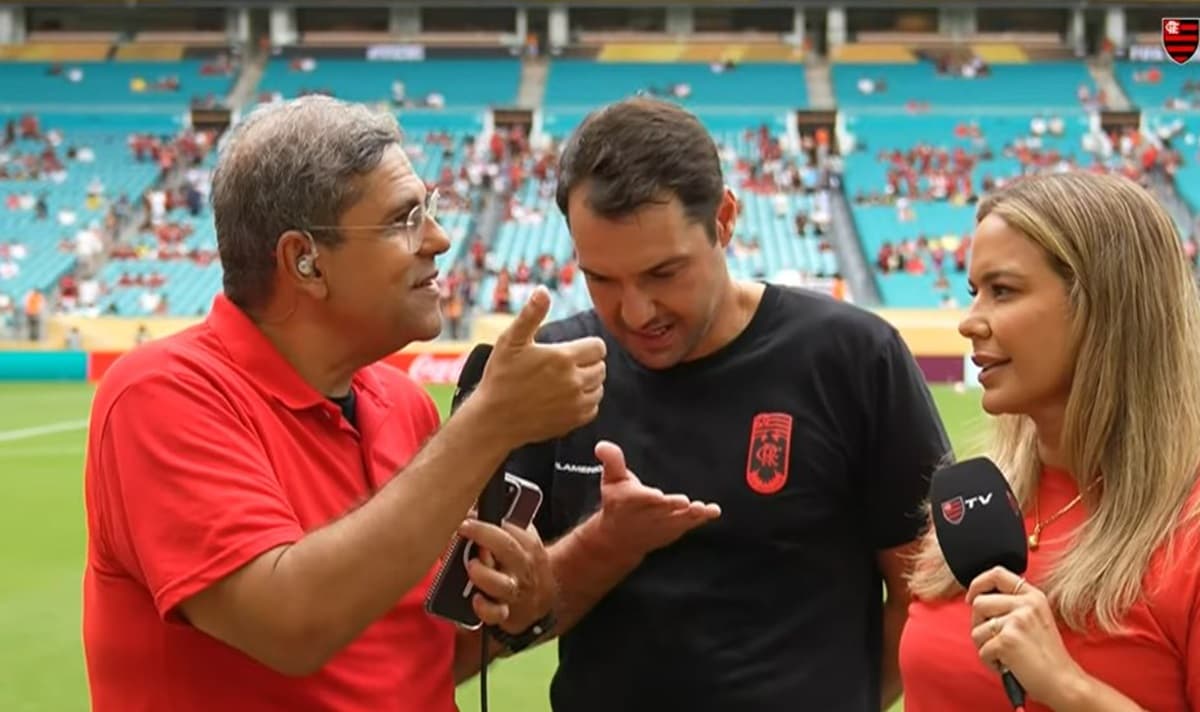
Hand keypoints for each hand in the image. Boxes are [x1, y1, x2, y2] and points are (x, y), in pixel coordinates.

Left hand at [459, 518, 555, 633]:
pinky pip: (496, 613)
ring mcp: (513, 591)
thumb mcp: (523, 539)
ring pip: (501, 584)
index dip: (487, 521)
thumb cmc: (522, 562)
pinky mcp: (505, 612)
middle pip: (508, 548)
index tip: (468, 516)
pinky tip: (475, 600)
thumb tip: (469, 506)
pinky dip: (485, 608)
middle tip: (464, 528)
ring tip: (472, 566)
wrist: (542, 597)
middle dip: (485, 535)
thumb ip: (505, 525)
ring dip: (484, 573)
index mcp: (528, 545)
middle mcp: (522, 567)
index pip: (511, 527)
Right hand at [476, 286, 605, 446]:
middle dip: (588, 363)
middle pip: (601, 367)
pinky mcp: (573, 421)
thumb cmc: (500, 377)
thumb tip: (543, 290)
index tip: (570, 350)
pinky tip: (565, 398)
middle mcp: (574, 381)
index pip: (598, 347)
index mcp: (563, 357)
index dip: (586, 346)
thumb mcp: (511, 341)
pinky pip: (593, 408)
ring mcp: (575, 403)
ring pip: (599, 387)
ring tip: (565, 381)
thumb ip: (531, 314)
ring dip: (588, 383)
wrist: (493, 419)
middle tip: (565, 365)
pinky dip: (584, 403)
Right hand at [581, 440, 721, 563]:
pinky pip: (689, 524)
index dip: (648, 498)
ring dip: (690, 515)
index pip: (639, 499)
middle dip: (672, 506)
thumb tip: (602, 444)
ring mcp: (662, 525)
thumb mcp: (611, 480)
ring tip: (701, 509)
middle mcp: (647, 515)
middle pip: (661, 510)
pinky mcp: (674, 530)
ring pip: (678, 519)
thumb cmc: (617, 504)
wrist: (618, 539)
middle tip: (684, 502)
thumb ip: (612, 461)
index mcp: (630, 501)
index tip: (657, 496)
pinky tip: (714, 511)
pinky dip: (701, 519)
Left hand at [967, 566, 1088, 708]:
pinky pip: (982, 650)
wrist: (1064, 682)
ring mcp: (1017, 621)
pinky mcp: (1007, 640)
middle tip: (994, 639)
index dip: (978, 583)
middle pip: (979, 603)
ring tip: (1005, 655)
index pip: (997, 573)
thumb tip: (980, 597)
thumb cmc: (1046, 656)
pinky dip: (990, 662)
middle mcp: (1026, 604)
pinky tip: (1008, 665)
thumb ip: (1015, 604)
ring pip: (976, 629)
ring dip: (985, 646)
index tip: (972, 597)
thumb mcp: (1037, 618)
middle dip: (979, 624)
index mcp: (1033, 596)